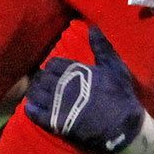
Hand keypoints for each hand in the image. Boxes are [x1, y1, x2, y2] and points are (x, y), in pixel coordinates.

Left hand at [24, 26, 147, 152]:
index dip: (52, 68)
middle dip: (42, 80)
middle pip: (42, 78)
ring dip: (35, 93)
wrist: (122, 125)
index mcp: (75, 70)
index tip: (53, 73)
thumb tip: (93, 28)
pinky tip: (31, 107)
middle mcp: (63, 84)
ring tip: (37, 95)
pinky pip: (35, 113)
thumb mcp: (114, 66)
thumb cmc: (120, 94)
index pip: (53, 64)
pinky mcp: (56, 122)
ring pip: (36, 94)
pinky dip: (31, 109)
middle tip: (44, 85)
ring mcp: (58, 104)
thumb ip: (101, 47)